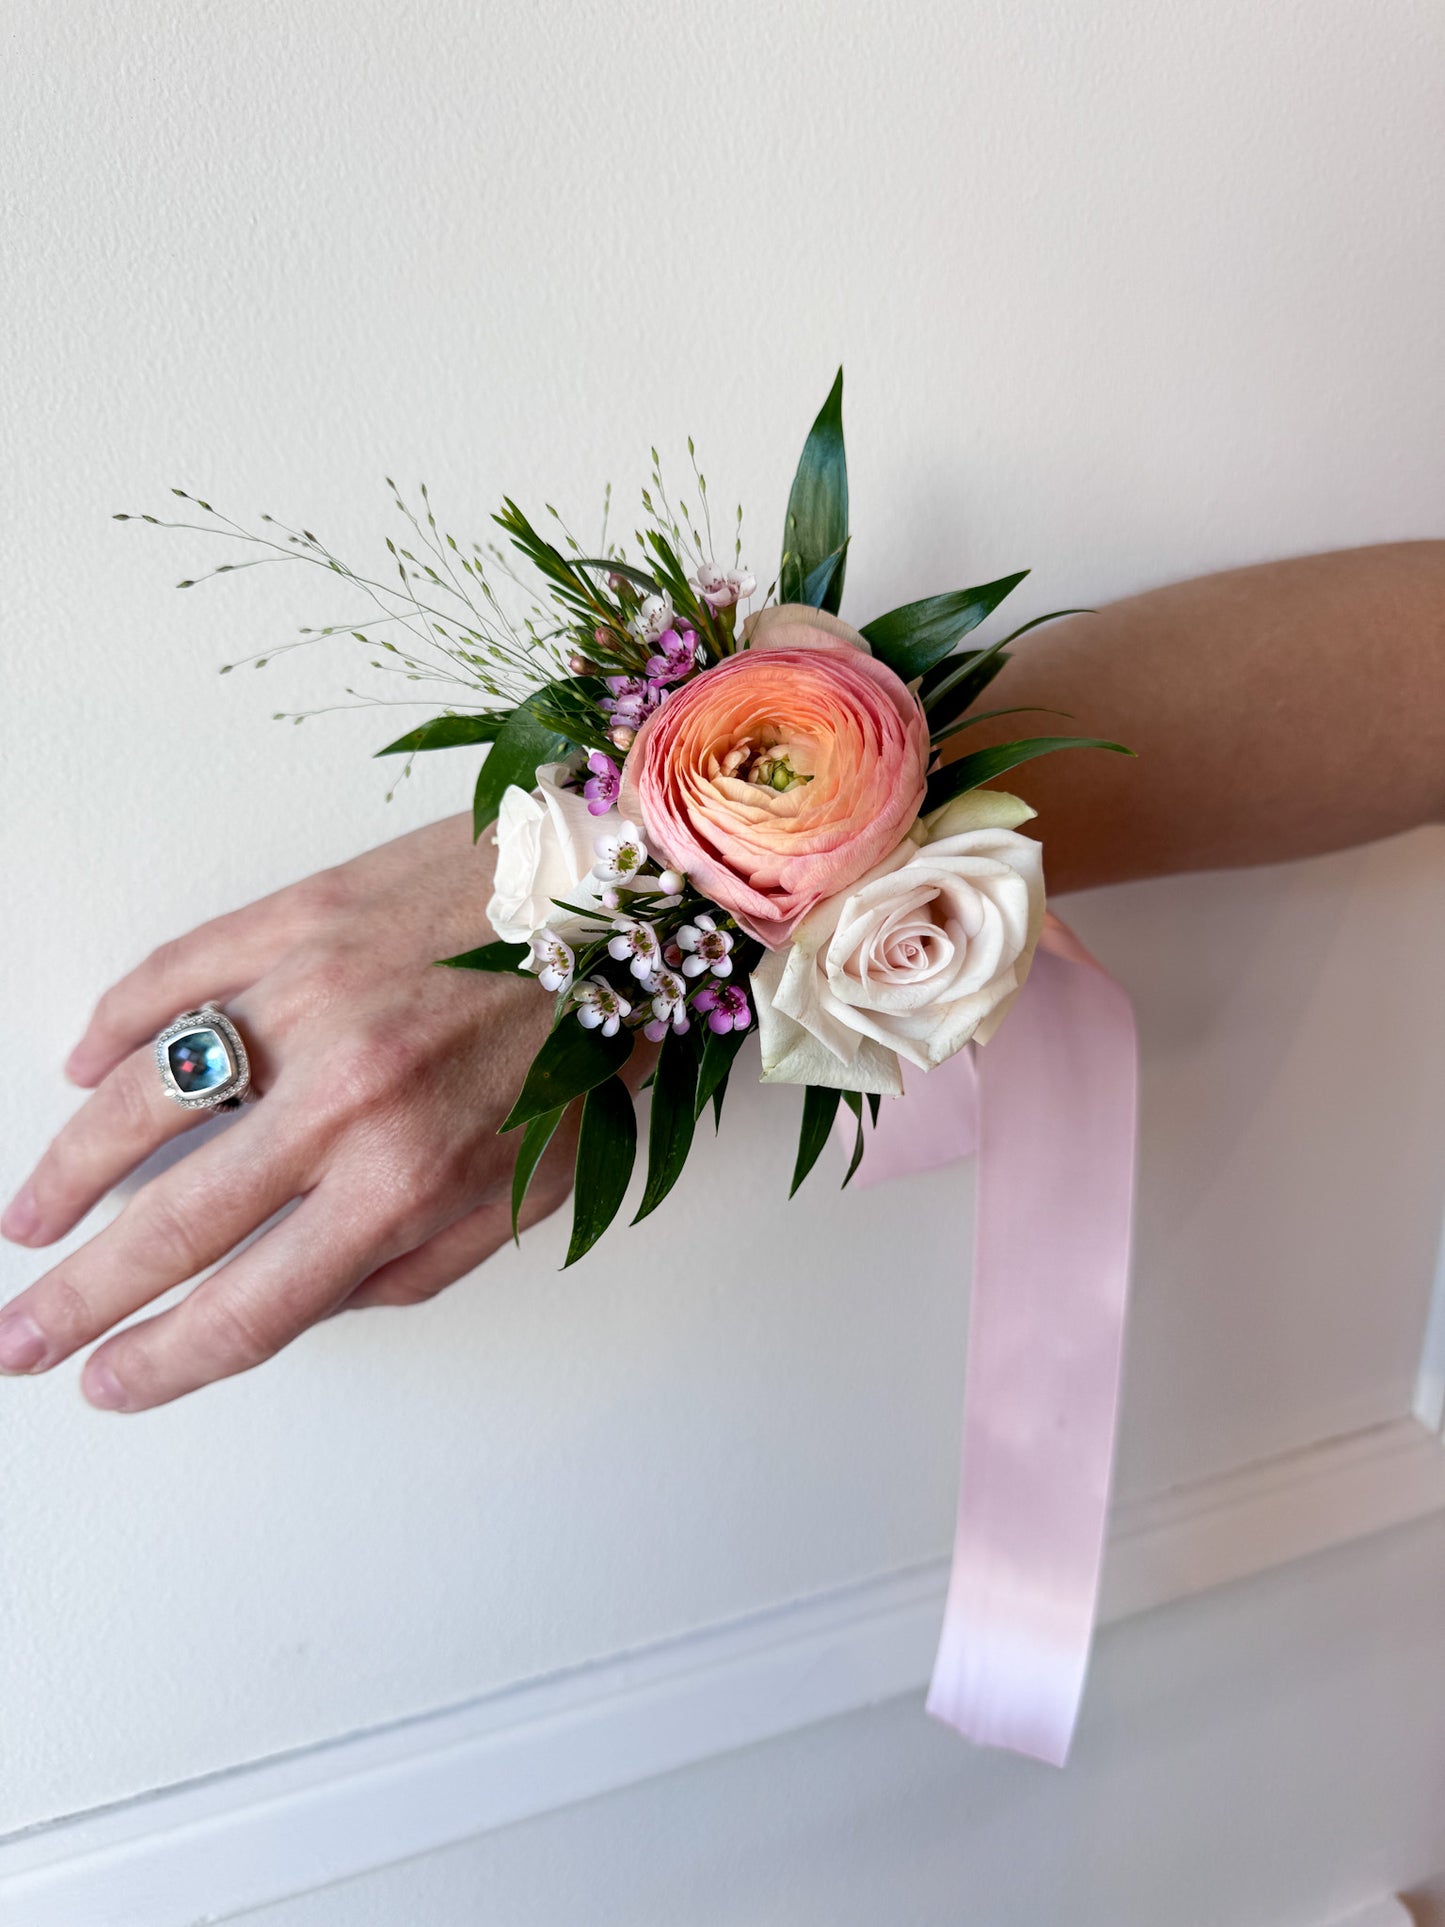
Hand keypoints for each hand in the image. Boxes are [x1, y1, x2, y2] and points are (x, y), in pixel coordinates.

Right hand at [0, 813, 569, 1410]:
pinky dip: (111, 1031)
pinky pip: (168, 979)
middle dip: (79, 1298)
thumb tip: (311, 1300)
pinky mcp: (292, 916)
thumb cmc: (592, 1031)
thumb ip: (422, 1259)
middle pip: (174, 1224)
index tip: (108, 1383)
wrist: (624, 881)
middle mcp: (345, 1093)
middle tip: (18, 1334)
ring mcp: (307, 996)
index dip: (165, 1360)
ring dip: (67, 1173)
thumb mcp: (539, 1183)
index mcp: (410, 1174)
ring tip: (29, 1221)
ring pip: (142, 1099)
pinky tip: (82, 1072)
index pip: (251, 1302)